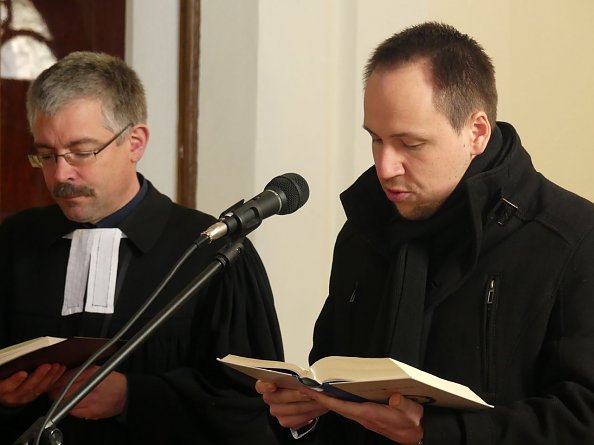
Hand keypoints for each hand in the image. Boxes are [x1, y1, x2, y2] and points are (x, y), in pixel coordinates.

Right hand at [0, 363, 65, 406]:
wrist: (5, 395)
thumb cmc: (3, 382)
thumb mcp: (1, 376)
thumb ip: (8, 370)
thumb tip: (12, 361)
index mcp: (3, 389)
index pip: (7, 386)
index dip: (15, 380)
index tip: (23, 373)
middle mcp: (14, 396)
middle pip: (27, 387)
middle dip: (39, 376)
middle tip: (47, 366)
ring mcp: (26, 397)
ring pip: (39, 388)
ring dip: (50, 376)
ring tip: (56, 366)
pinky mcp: (35, 396)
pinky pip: (46, 388)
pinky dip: (54, 378)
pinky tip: (60, 370)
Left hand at [48, 366, 126, 419]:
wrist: (126, 394)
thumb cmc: (113, 381)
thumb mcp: (96, 369)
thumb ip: (79, 372)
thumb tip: (62, 376)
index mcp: (90, 374)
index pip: (65, 380)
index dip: (55, 383)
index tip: (53, 384)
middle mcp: (89, 388)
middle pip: (62, 393)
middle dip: (56, 393)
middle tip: (55, 392)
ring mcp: (90, 402)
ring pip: (66, 404)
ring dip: (63, 402)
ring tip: (66, 398)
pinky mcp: (91, 412)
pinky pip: (74, 412)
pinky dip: (72, 409)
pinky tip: (77, 404)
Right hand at [255, 380, 328, 428]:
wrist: (308, 393)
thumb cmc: (300, 382)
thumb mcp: (298, 374)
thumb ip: (297, 376)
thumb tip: (306, 379)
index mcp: (267, 384)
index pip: (260, 385)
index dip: (266, 386)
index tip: (274, 385)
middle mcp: (270, 399)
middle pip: (279, 398)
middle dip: (297, 394)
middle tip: (310, 391)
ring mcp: (277, 411)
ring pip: (291, 410)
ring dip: (308, 404)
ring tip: (319, 398)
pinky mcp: (286, 421)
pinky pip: (297, 421)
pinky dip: (310, 413)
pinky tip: (318, 407)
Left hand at [303, 388, 423, 444]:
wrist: (415, 436)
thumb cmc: (411, 424)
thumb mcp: (411, 412)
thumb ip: (402, 405)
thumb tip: (394, 397)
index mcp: (369, 414)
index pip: (342, 406)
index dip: (326, 399)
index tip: (313, 392)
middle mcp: (363, 416)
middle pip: (336, 407)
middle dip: (320, 398)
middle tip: (306, 388)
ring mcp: (364, 417)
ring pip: (340, 407)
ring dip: (327, 399)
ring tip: (315, 389)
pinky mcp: (367, 416)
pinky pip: (347, 407)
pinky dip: (337, 401)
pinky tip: (334, 395)